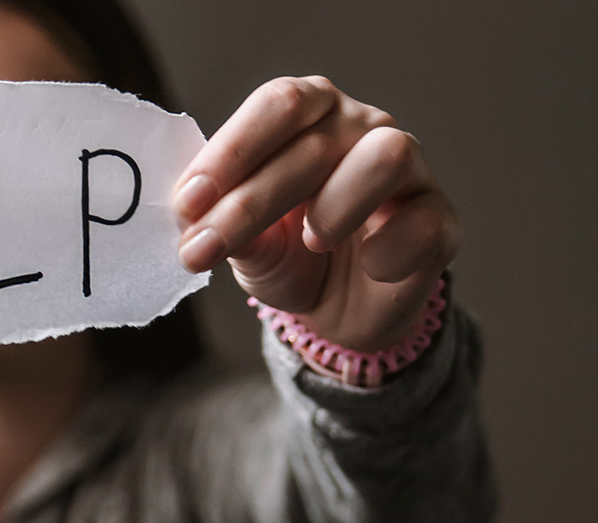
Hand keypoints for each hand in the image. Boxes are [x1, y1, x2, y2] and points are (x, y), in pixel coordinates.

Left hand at [174, 76, 458, 351]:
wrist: (338, 312)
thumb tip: (200, 224)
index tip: (188, 203)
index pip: (277, 106)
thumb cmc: (288, 258)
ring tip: (310, 242)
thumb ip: (228, 229)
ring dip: (335, 205)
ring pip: (386, 155)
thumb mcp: (248, 246)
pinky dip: (386, 250)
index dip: (230, 152)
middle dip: (248, 203)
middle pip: (313, 144)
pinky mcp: (439, 220)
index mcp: (309, 116)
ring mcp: (409, 171)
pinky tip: (367, 266)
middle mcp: (361, 128)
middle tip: (203, 250)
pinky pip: (421, 222)